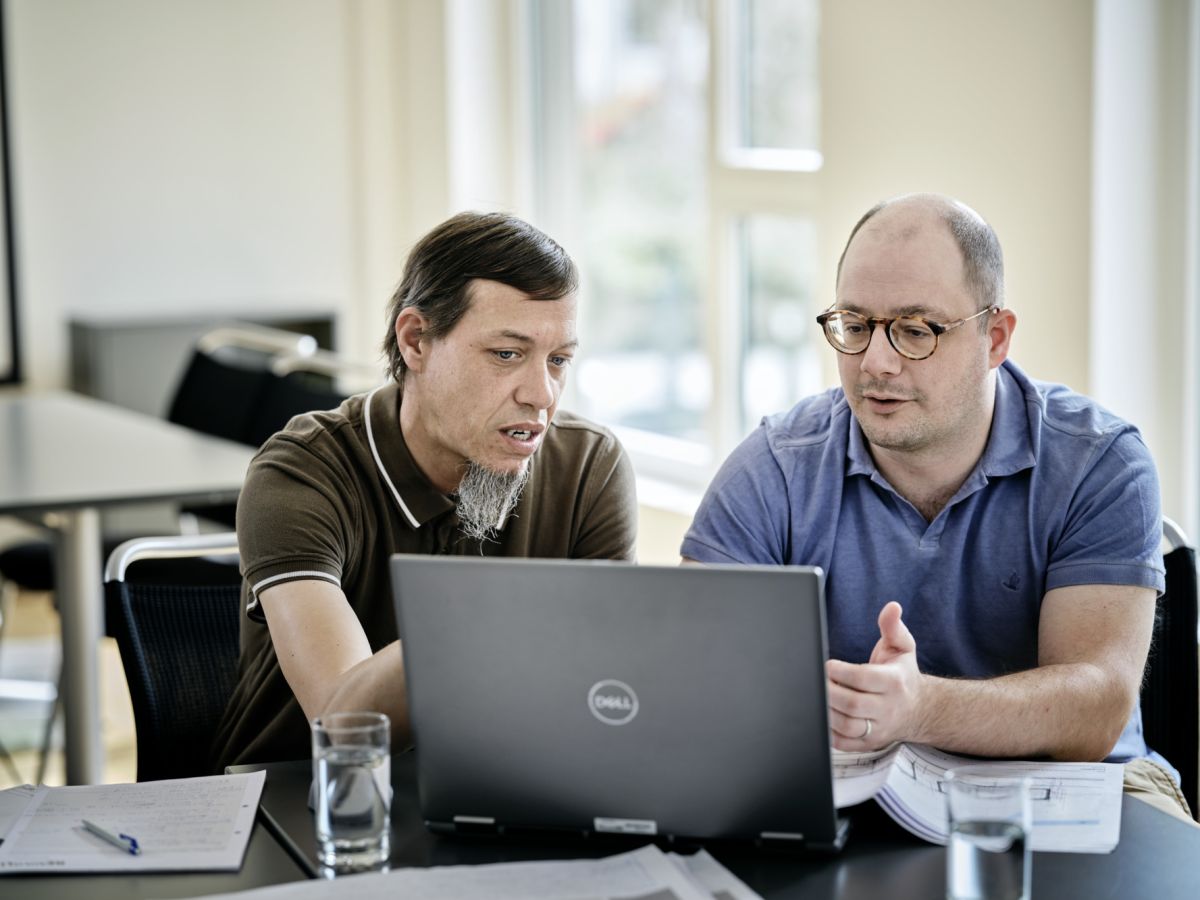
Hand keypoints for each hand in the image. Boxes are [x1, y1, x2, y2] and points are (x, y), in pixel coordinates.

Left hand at [825, 601, 926, 750]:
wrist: (918, 709)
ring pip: (848, 726)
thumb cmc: (902, 674)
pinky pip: (845, 743)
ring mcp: (879, 729)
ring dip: (826, 711)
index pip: (863, 678)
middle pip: (853, 704)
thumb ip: (893, 627)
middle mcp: (888, 708)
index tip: (827, 665)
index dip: (840, 672)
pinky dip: (828, 732)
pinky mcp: (869, 744)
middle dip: (829, 691)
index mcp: (894, 682)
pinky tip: (820, 715)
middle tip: (815, 681)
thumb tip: (892, 607)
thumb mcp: (902, 647)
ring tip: (816, 696)